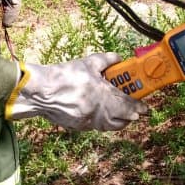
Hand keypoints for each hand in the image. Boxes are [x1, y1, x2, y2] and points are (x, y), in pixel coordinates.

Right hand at [5, 53, 148, 130]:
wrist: (40, 91)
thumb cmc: (64, 75)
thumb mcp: (88, 63)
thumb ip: (106, 60)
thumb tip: (118, 58)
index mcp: (102, 95)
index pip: (127, 105)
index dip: (138, 107)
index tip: (145, 108)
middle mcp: (97, 111)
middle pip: (120, 121)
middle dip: (130, 117)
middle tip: (135, 112)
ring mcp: (86, 121)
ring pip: (108, 126)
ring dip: (117, 122)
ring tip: (121, 116)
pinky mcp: (77, 126)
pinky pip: (95, 126)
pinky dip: (102, 122)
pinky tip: (101, 115)